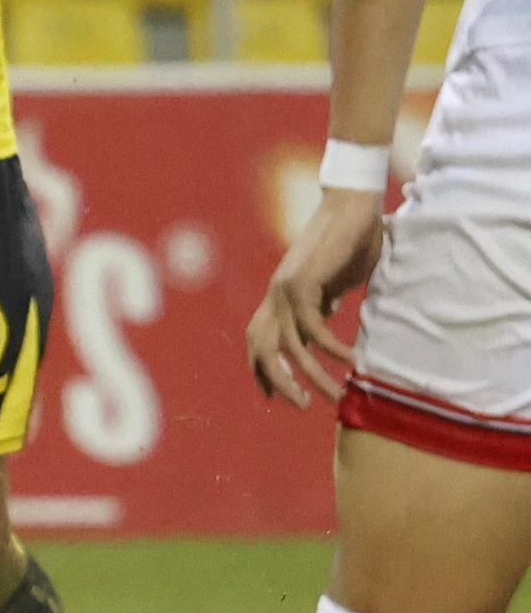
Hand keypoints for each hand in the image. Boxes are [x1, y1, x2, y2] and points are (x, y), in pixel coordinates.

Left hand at [247, 187, 383, 404]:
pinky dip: (331, 348)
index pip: (258, 341)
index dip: (261, 369)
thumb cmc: (350, 243)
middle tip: (301, 406)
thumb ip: (323, 305)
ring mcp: (286, 289)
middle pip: (263, 349)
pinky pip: (314, 327)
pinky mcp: (305, 282)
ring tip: (335, 395)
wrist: (355, 206)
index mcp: (279, 297)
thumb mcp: (334, 283)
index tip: (275, 396)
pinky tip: (351, 362)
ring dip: (312, 374)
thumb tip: (322, 329)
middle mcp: (275, 296)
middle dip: (278, 381)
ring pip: (291, 345)